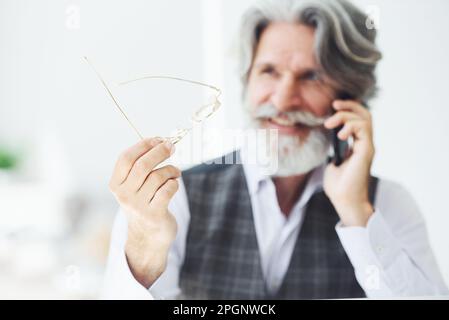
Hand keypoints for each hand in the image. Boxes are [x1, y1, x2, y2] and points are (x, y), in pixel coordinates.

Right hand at [109, 137, 180, 287]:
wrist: (148, 236)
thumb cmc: (144, 202)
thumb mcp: (134, 185)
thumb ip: (142, 164)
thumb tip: (161, 141)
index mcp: (116, 184)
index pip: (125, 158)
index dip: (143, 145)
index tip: (158, 139)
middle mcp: (124, 195)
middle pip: (143, 165)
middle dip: (160, 152)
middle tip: (172, 147)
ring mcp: (138, 206)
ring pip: (158, 176)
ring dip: (171, 169)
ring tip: (175, 172)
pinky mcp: (154, 214)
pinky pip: (168, 189)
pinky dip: (174, 183)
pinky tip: (173, 185)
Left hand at [323, 100, 374, 226]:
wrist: (344, 201)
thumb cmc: (338, 187)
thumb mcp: (332, 164)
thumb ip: (333, 152)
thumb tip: (329, 142)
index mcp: (358, 146)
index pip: (358, 120)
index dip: (348, 110)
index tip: (332, 107)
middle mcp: (365, 144)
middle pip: (365, 114)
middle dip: (349, 105)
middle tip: (333, 105)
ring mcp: (367, 146)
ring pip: (364, 118)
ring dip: (345, 116)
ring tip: (330, 124)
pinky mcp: (367, 150)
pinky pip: (363, 128)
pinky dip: (351, 126)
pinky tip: (340, 134)